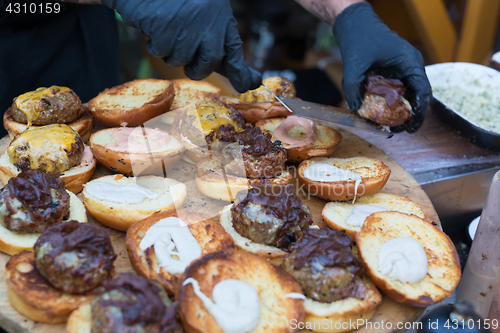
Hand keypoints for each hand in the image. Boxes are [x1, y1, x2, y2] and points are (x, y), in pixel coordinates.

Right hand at [101, 0, 260, 92]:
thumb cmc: (177, 0)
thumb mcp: (204, 14)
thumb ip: (217, 43)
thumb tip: (244, 79)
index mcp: (219, 16)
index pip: (233, 51)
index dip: (241, 72)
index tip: (250, 84)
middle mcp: (208, 22)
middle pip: (208, 63)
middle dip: (197, 68)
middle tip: (188, 61)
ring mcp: (186, 27)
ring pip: (180, 59)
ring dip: (170, 51)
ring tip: (166, 27)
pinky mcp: (165, 29)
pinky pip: (160, 50)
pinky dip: (154, 42)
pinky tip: (155, 24)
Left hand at [333, 2, 431, 132]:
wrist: (355, 23)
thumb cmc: (359, 39)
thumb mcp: (353, 65)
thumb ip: (352, 88)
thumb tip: (355, 109)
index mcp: (410, 62)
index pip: (423, 92)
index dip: (419, 113)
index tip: (411, 128)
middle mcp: (411, 65)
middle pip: (418, 96)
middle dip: (410, 115)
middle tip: (399, 131)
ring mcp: (405, 67)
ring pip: (409, 93)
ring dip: (401, 109)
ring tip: (391, 125)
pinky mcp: (395, 69)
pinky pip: (399, 88)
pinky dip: (393, 101)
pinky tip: (382, 112)